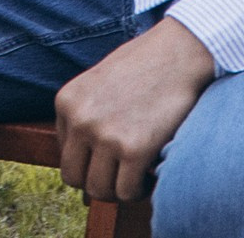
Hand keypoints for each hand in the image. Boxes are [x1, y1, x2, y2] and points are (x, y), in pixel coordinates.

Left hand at [54, 18, 217, 203]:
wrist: (178, 52)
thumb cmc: (144, 65)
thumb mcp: (98, 83)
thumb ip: (86, 114)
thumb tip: (84, 160)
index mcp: (67, 102)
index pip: (64, 153)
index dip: (89, 160)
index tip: (109, 156)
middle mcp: (80, 120)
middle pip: (74, 177)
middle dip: (96, 181)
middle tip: (119, 175)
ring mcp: (105, 136)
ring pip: (98, 190)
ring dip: (117, 189)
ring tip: (135, 176)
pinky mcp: (134, 149)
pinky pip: (126, 192)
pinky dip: (139, 191)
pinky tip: (149, 175)